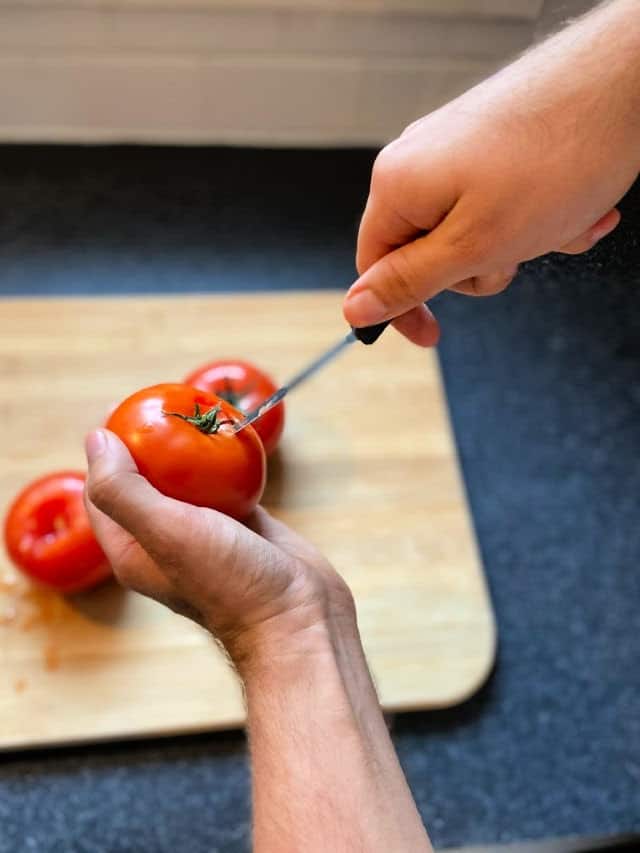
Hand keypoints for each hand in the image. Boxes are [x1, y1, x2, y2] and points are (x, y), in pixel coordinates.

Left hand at [84, 428, 353, 673]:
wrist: (298, 617)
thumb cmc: (229, 582)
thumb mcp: (166, 532)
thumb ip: (124, 490)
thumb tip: (95, 439)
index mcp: (134, 549)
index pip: (103, 494)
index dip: (103, 453)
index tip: (116, 411)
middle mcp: (166, 539)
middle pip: (145, 480)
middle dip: (147, 441)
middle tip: (158, 402)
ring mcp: (206, 531)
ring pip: (189, 478)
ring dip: (189, 445)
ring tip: (194, 407)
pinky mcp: (242, 523)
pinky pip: (228, 481)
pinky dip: (229, 457)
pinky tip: (234, 430)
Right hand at [344, 0, 639, 344]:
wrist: (622, 85)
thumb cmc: (553, 160)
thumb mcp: (471, 247)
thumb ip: (408, 282)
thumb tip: (354, 309)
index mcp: (398, 185)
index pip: (373, 265)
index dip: (401, 306)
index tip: (431, 334)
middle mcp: (420, 160)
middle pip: (426, 248)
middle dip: (476, 266)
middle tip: (513, 256)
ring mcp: (457, 148)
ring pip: (471, 229)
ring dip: (516, 242)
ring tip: (554, 226)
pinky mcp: (492, 142)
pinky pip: (501, 202)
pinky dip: (535, 217)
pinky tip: (571, 208)